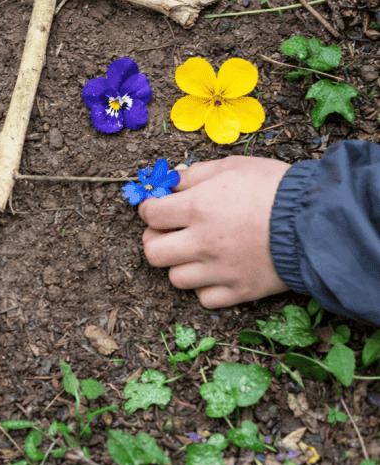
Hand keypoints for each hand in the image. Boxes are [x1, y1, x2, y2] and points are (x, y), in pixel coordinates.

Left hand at [139, 156, 290, 308]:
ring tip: (194, 252)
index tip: (159, 206)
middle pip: (152, 252)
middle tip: (168, 232)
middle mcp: (201, 242)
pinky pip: (204, 298)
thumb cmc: (275, 188)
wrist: (315, 222)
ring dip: (179, 264)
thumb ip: (196, 174)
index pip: (150, 214)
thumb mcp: (232, 166)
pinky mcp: (239, 291)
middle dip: (156, 239)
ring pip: (175, 279)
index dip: (150, 208)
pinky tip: (215, 271)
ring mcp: (219, 270)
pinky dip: (205, 287)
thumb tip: (172, 180)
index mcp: (197, 207)